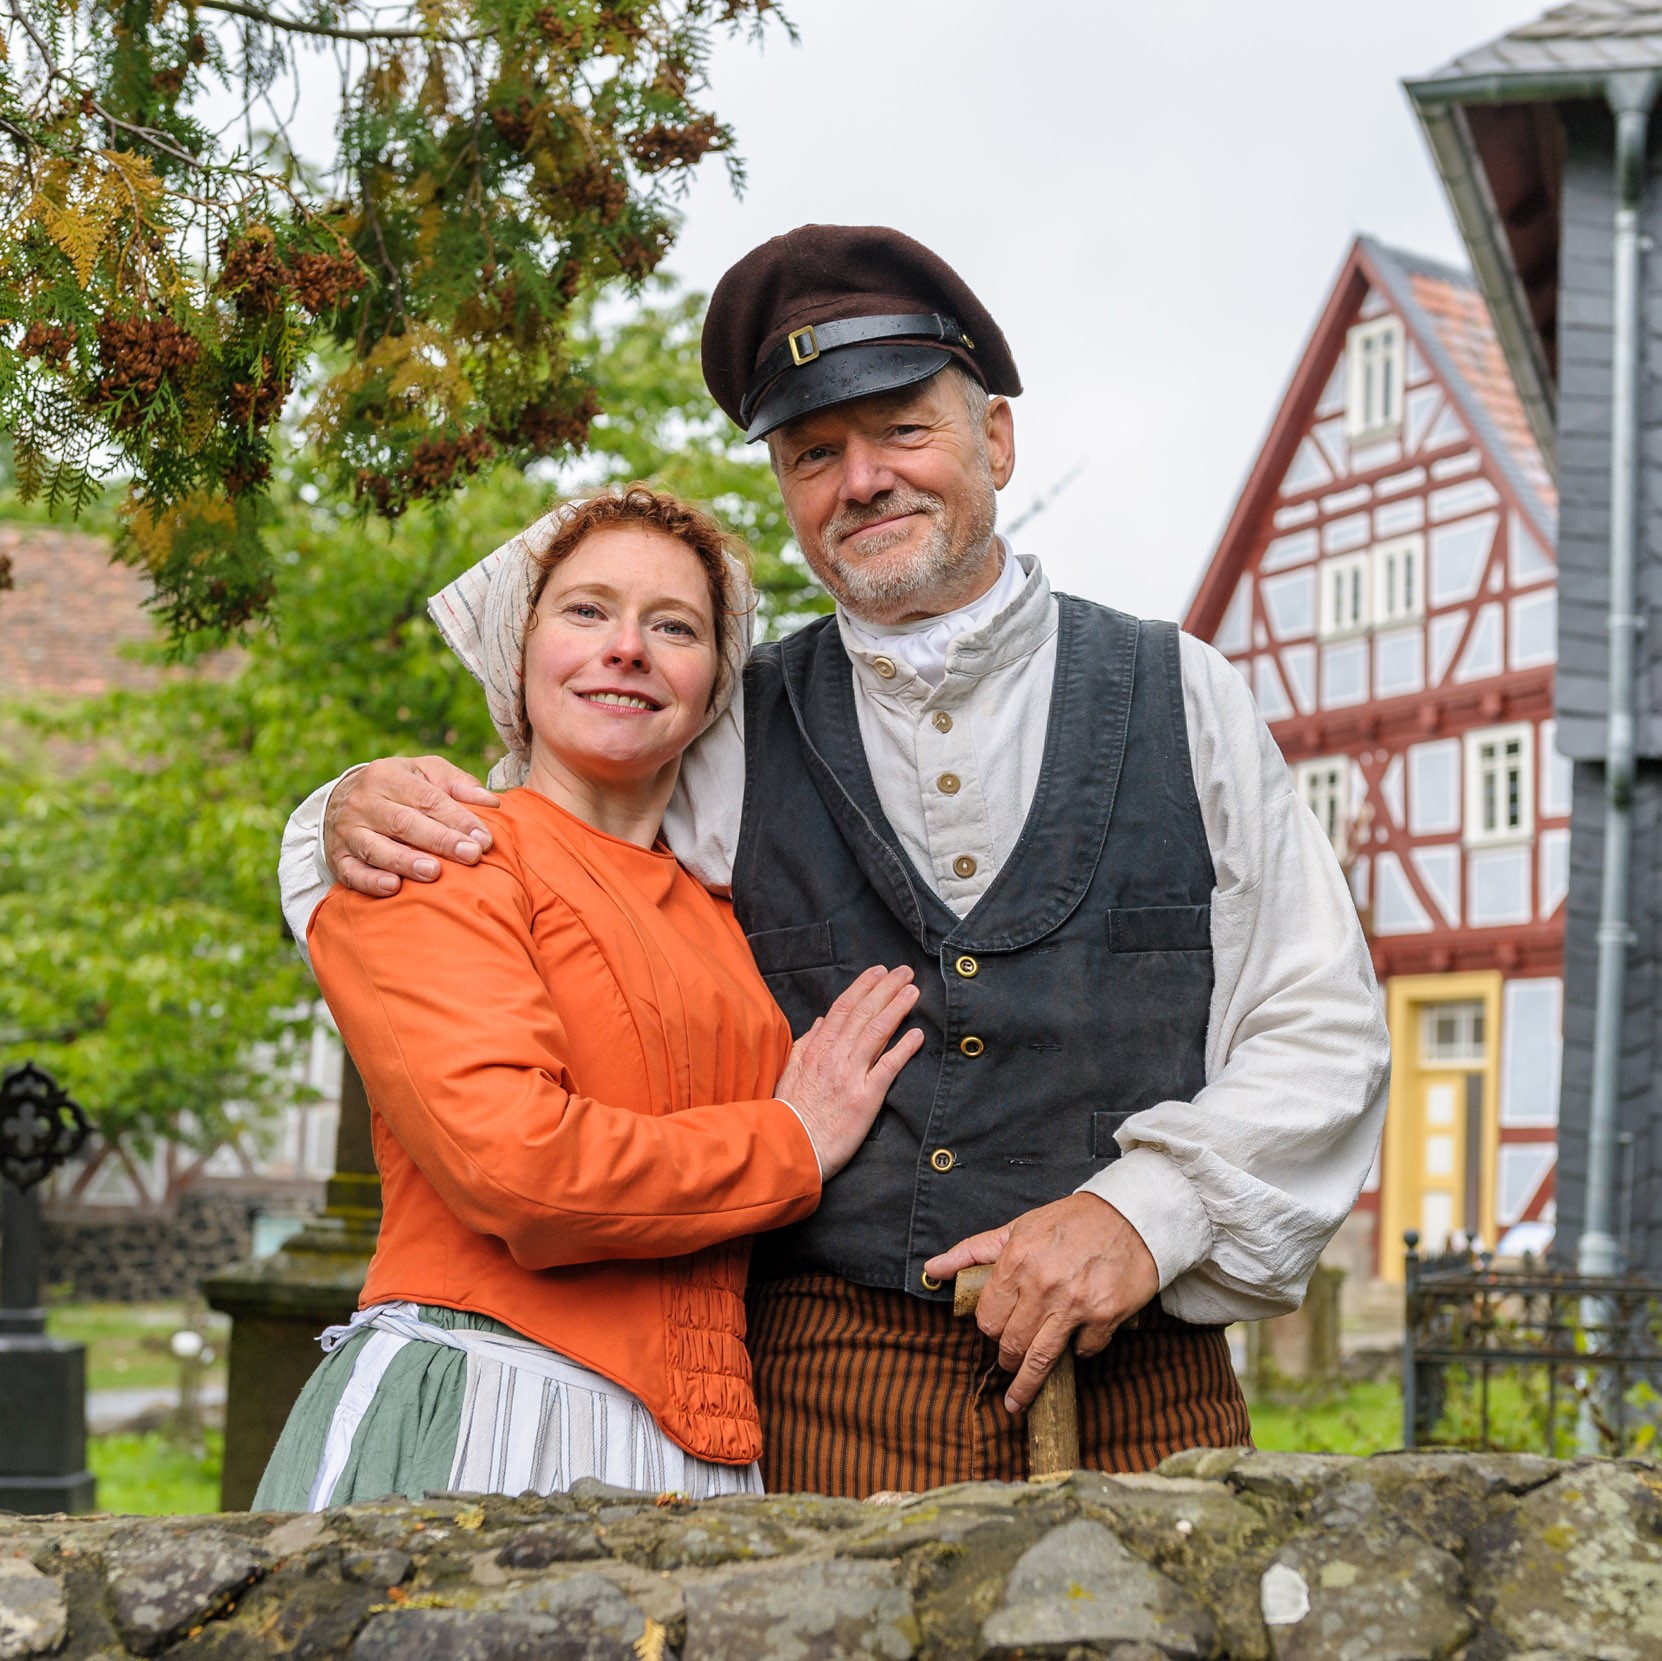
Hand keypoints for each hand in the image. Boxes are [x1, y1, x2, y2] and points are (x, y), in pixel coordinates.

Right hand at [324, 757, 500, 896]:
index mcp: (388, 776)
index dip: (457, 818)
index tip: (484, 839)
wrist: (340, 799)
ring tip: (434, 873)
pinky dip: (371, 881)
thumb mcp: (425, 772)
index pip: (427, 798)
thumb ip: (458, 784)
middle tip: (471, 855)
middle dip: (440, 840)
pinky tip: (393, 888)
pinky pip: (352, 872)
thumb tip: (492, 802)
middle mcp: (365, 802)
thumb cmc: (399, 787)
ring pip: (376, 848)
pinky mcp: (338, 858)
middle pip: (404, 823)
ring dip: (406, 861)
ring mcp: (348, 831)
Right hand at [774, 966, 923, 1178]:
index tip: (878, 972)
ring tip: (913, 992)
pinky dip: (903, 1049)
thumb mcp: (789, 1072)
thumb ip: (806, 1044)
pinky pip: (887, 1068)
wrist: (790, 1147)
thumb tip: (821, 1021)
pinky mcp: (865, 1098)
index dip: (863, 987)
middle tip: (904, 971)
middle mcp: (834, 1057)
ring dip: (897, 1008)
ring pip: (876, 1033)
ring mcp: (850, 1076)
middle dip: (886, 989)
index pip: (843, 1008)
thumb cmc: (790, 1113)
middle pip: (863, 1014)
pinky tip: (917, 1035)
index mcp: (816, 1049)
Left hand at [924, 1192, 1158, 1413]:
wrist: (1131, 1215)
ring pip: (1040, 1360)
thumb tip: (932, 1268)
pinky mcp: (1104, 1316)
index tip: (996, 1330)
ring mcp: (1075, 1304)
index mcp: (1016, 1261)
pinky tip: (1076, 1342)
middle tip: (1009, 1360)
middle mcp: (1042, 1285)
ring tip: (1017, 1399)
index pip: (988, 1318)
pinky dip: (1077, 1352)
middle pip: (1010, 1343)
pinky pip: (1083, 1351)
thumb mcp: (1018, 1228)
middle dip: (1007, 1357)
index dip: (989, 1328)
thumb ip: (973, 1252)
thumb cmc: (1070, 1221)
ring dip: (1027, 1383)